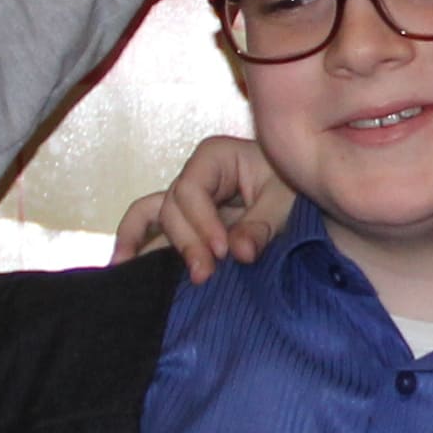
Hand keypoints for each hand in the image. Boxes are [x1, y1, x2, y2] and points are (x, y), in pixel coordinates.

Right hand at [113, 133, 297, 279]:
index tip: (224, 252)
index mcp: (215, 158)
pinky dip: (138, 244)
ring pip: (151, 215)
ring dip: (139, 242)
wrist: (309, 197)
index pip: (191, 190)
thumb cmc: (296, 185)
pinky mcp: (189, 224)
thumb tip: (239, 252)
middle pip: (172, 208)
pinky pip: (153, 229)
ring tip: (123, 271)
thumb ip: (263, 224)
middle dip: (185, 242)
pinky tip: (123, 269)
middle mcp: (194, 177)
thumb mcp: (286, 200)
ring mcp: (188, 201)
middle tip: (205, 274)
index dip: (201, 222)